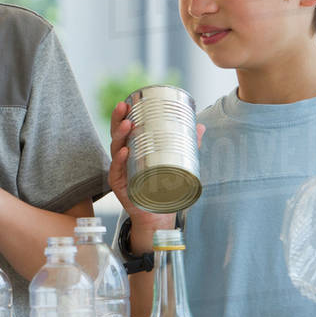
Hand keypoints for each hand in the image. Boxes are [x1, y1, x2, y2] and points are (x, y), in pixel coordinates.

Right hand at [108, 101, 204, 235]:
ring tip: (127, 125)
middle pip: (116, 135)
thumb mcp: (176, 163)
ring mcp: (120, 171)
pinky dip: (119, 160)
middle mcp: (123, 158)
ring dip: (119, 136)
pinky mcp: (119, 185)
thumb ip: (187, 146)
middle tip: (124, 108)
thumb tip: (200, 126)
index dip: (123, 115)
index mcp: (133, 150)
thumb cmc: (163, 188)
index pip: (125, 129)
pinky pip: (117, 170)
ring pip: (115, 149)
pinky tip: (124, 152)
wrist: (157, 215)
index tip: (128, 102)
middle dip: (118, 119)